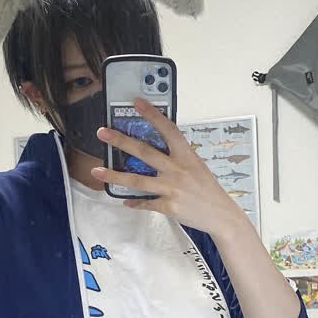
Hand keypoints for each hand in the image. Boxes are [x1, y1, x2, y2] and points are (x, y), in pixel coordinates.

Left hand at [91, 97, 245, 235]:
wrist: (221, 214)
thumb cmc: (207, 189)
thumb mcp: (196, 166)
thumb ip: (177, 157)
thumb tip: (155, 150)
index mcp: (186, 155)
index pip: (168, 129)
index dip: (153, 115)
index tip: (137, 102)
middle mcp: (177, 169)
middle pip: (144, 152)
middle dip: (121, 141)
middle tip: (102, 132)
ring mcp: (172, 188)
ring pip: (137, 181)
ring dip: (114, 176)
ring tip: (96, 172)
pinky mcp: (169, 206)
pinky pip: (146, 203)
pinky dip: (134, 203)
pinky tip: (124, 201)